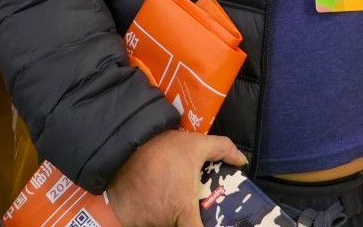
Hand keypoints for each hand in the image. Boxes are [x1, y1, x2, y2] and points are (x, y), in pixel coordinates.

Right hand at [106, 130, 244, 226]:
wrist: (121, 144)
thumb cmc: (161, 149)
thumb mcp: (195, 144)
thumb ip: (222, 149)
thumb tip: (242, 161)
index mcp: (183, 211)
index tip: (206, 222)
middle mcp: (163, 222)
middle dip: (183, 219)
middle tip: (185, 205)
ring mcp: (143, 223)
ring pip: (161, 225)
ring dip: (165, 217)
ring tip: (165, 198)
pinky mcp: (127, 220)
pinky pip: (142, 223)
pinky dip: (148, 217)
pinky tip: (149, 200)